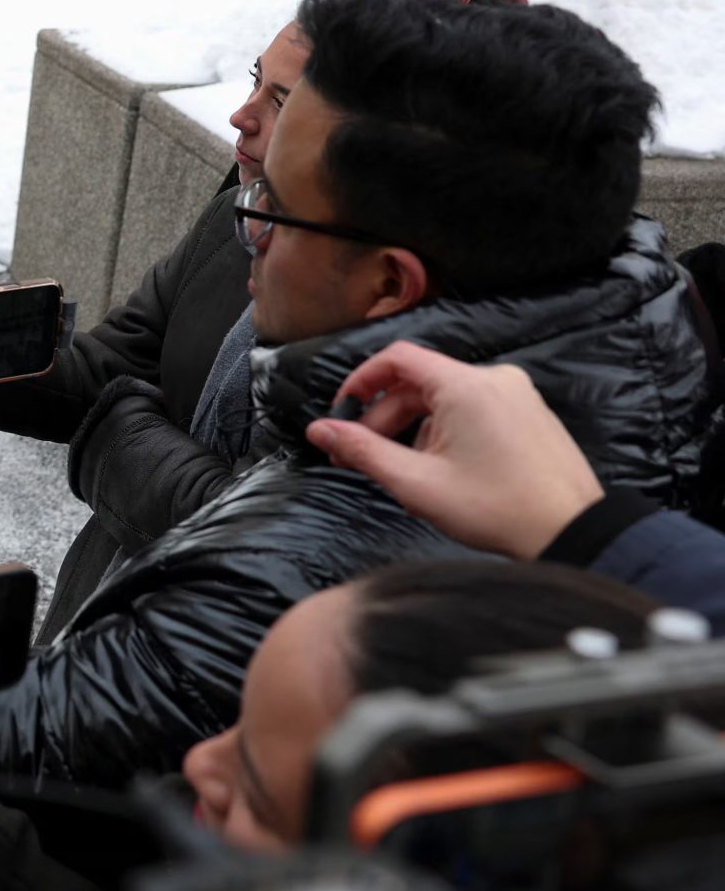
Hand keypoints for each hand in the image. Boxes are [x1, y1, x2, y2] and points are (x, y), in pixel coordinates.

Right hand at [304, 340, 602, 558]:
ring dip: (415, 432)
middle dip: (384, 418)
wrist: (571, 531)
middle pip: (419, 383)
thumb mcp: (416, 483)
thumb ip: (362, 450)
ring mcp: (517, 395)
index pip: (397, 358)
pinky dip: (446, 433)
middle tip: (361, 457)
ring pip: (445, 400)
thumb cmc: (495, 508)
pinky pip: (473, 410)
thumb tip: (320, 430)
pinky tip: (441, 473)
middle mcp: (494, 379)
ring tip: (406, 477)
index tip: (342, 414)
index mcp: (465, 386)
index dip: (361, 382)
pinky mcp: (530, 414)